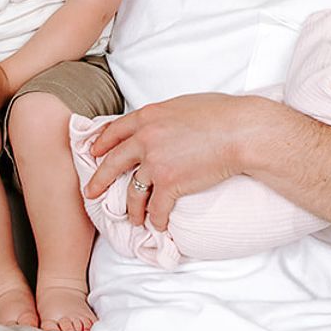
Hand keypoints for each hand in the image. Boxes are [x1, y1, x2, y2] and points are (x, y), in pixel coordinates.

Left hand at [84, 93, 278, 228]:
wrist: (240, 132)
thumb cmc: (221, 114)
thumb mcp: (183, 105)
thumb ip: (163, 117)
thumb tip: (160, 126)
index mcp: (147, 116)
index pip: (115, 131)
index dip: (102, 143)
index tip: (94, 152)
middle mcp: (145, 139)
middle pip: (112, 163)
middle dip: (98, 181)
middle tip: (90, 193)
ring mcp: (155, 164)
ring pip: (133, 192)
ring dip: (132, 209)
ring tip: (133, 218)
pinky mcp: (170, 185)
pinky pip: (156, 208)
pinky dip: (157, 219)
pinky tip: (158, 225)